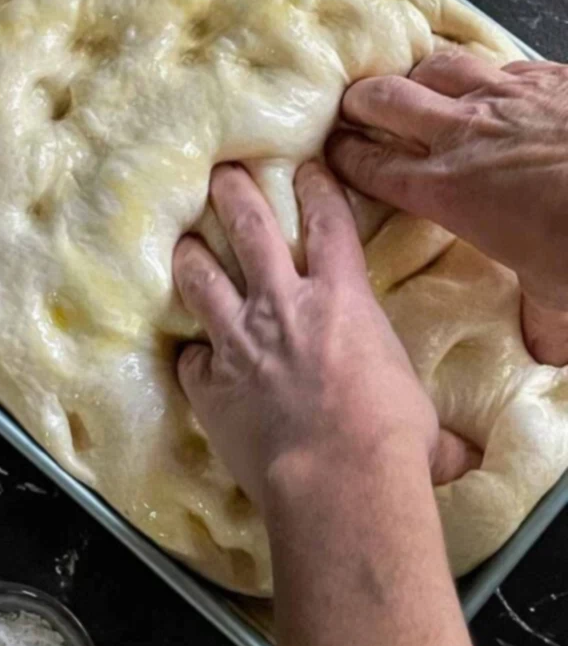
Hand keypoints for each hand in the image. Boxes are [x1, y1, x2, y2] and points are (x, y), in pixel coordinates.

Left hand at [172, 162, 479, 514]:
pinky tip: (188, 356)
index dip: (317, 188)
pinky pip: (190, 360)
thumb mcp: (418, 412)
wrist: (337, 479)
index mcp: (341, 299)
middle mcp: (284, 306)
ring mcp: (239, 340)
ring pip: (203, 280)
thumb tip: (463, 456)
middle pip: (251, 230)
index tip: (305, 167)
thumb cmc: (391, 439)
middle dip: (234, 195)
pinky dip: (190, 356)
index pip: (329, 224)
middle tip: (222, 174)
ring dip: (191, 258)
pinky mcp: (210, 382)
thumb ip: (424, 419)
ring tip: (182, 243)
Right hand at [327, 43, 567, 365]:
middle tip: (355, 109)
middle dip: (360, 102)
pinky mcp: (546, 75)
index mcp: (446, 189)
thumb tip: (543, 352)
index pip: (373, 165)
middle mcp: (462, 135)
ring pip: (437, 66)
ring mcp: (504, 97)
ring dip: (419, 76)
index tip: (331, 153)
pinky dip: (485, 75)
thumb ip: (539, 319)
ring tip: (418, 86)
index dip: (344, 156)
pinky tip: (497, 89)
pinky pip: (499, 64)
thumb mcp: (559, 296)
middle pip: (385, 100)